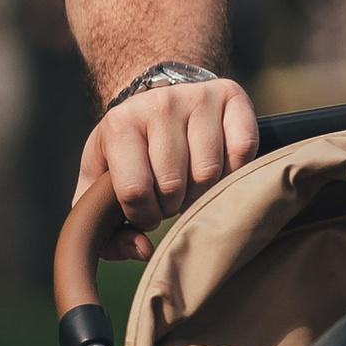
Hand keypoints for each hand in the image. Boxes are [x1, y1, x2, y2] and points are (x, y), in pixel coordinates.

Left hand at [76, 73, 259, 255]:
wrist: (153, 99)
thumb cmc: (128, 152)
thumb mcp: (101, 183)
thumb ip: (108, 228)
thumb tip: (142, 250)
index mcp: (118, 125)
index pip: (135, 191)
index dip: (143, 216)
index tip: (145, 211)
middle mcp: (158, 104)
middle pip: (175, 185)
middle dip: (172, 205)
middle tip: (169, 195)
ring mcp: (197, 97)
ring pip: (210, 173)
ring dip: (202, 190)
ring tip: (189, 181)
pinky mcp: (231, 95)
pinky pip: (243, 151)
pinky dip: (232, 170)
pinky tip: (215, 166)